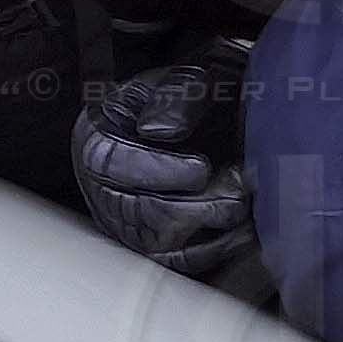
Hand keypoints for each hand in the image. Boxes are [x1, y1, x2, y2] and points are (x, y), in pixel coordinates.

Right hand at [73, 52, 252, 274]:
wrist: (190, 114)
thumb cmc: (179, 95)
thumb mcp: (173, 79)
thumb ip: (172, 97)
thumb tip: (163, 132)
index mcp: (97, 141)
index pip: (116, 166)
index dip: (161, 171)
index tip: (202, 167)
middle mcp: (105, 189)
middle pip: (141, 214)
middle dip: (194, 207)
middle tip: (237, 191)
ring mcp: (129, 223)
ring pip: (162, 246)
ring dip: (208, 232)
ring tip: (245, 210)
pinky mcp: (156, 244)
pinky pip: (180, 262)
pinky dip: (215, 251)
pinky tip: (244, 232)